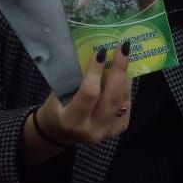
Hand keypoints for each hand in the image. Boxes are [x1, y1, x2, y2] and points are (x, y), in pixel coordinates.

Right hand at [21, 42, 132, 164]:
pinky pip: (127, 107)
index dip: (96, 72)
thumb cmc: (55, 109)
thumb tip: (96, 56)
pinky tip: (124, 77)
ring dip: (125, 78)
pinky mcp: (117, 130)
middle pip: (112, 97)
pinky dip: (126, 90)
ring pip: (122, 101)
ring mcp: (107, 132)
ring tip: (125, 58)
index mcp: (72, 121)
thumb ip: (76, 80)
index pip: (89, 93)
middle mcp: (92, 129)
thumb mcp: (58, 95)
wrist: (59, 134)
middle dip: (119, 70)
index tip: (101, 52)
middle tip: (123, 49)